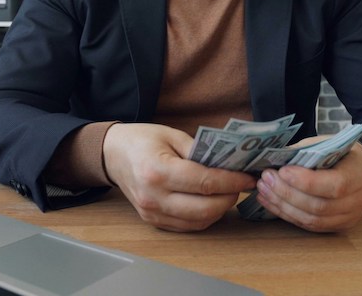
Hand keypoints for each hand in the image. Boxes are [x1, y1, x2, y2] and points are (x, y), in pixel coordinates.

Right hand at [102, 123, 256, 231]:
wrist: (113, 155)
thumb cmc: (142, 140)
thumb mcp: (172, 135)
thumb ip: (200, 150)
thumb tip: (229, 164)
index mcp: (157, 171)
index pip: (205, 182)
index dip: (232, 181)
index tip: (248, 177)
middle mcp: (153, 196)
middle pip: (205, 208)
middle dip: (229, 198)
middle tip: (240, 185)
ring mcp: (152, 212)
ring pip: (199, 222)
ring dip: (219, 210)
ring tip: (228, 192)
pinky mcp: (153, 221)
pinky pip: (187, 226)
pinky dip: (205, 217)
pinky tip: (211, 202)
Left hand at [251, 137, 361, 232]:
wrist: (357, 167)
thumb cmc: (338, 152)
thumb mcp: (324, 143)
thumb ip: (302, 152)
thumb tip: (271, 158)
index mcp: (358, 174)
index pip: (334, 185)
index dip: (306, 182)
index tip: (282, 171)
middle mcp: (359, 199)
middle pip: (320, 206)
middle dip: (288, 193)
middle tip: (266, 180)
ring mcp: (350, 217)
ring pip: (313, 220)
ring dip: (283, 206)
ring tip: (264, 191)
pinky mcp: (337, 226)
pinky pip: (310, 226)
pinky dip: (287, 215)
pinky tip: (271, 202)